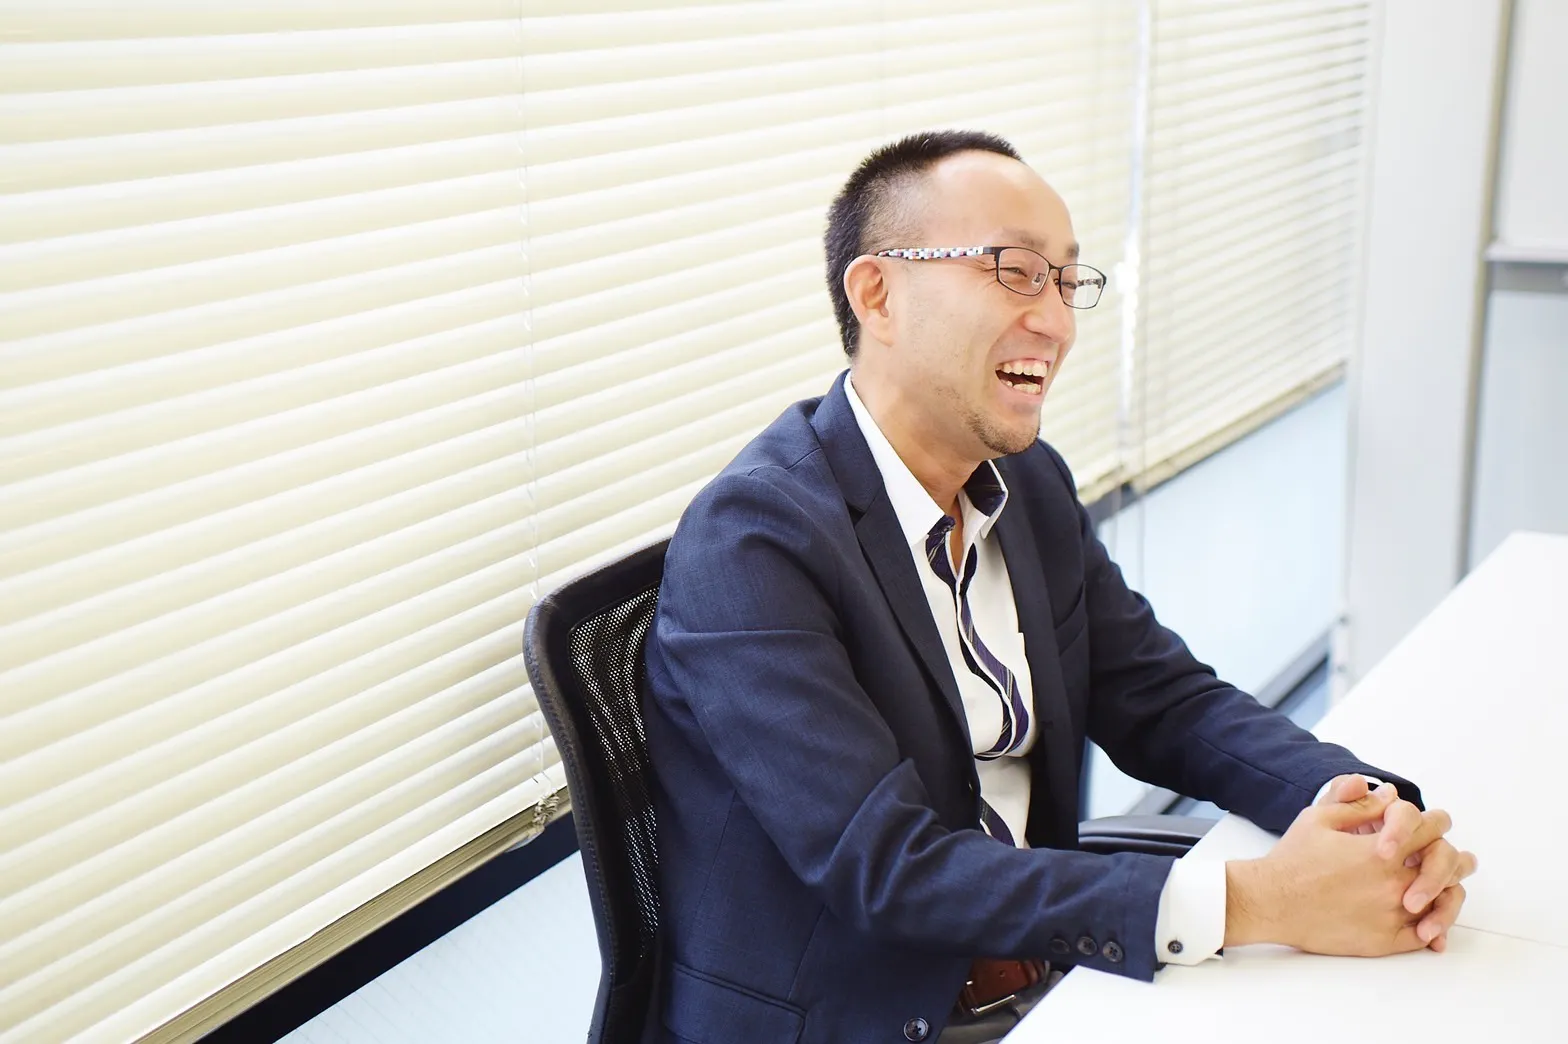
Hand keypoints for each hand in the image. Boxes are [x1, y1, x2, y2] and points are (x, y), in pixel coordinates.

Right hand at [1225, 784, 1467, 956]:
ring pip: (1442, 904)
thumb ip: (1357, 803)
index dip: (1436, 823)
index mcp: (1379, 848)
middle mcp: (1392, 882)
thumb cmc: (1292, 859)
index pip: (1429, 829)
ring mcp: (1391, 913)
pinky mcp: (1384, 940)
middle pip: (1445, 866)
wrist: (1271, 901)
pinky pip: (1423, 936)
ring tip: (1453, 892)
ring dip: (1451, 895)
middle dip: (1457, 860)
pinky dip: (1432, 929)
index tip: (1437, 824)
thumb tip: (1388, 793)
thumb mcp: (1319, 818)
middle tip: (1465, 862)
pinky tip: (1432, 925)